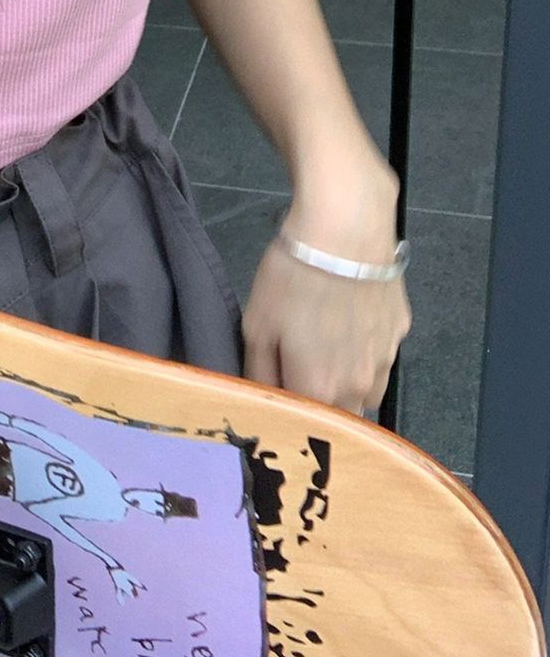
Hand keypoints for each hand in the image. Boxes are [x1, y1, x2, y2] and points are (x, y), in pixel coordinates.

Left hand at [242, 161, 411, 414]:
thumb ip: (259, 375)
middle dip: (319, 404)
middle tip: (297, 370)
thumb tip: (261, 402)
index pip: (304, 426)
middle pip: (340, 418)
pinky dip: (364, 350)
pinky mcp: (400, 331)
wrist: (345, 231)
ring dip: (345, 382)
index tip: (276, 393)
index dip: (288, 413)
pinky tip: (348, 319)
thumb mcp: (257, 325)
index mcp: (321, 392)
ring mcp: (386, 360)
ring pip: (365, 392)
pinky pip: (380, 356)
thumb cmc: (294, 278)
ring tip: (323, 346)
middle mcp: (360, 388)